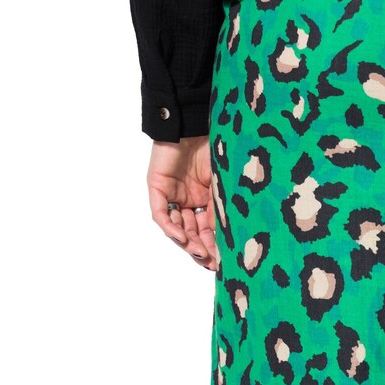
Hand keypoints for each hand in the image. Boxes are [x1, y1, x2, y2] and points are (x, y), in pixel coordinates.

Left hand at [148, 137, 217, 270]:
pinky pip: (161, 214)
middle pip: (191, 233)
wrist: (196, 121)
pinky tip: (182, 238)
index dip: (214, 246)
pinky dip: (170, 228)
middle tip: (210, 263)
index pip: (208, 229)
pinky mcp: (157, 188)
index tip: (224, 262)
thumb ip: (221, 209)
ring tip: (199, 254)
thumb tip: (226, 239)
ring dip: (187, 243)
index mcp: (205, 199)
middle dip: (201, 249)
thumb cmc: (217, 146)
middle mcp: (187, 200)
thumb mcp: (224, 185)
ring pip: (176, 228)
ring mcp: (172, 195)